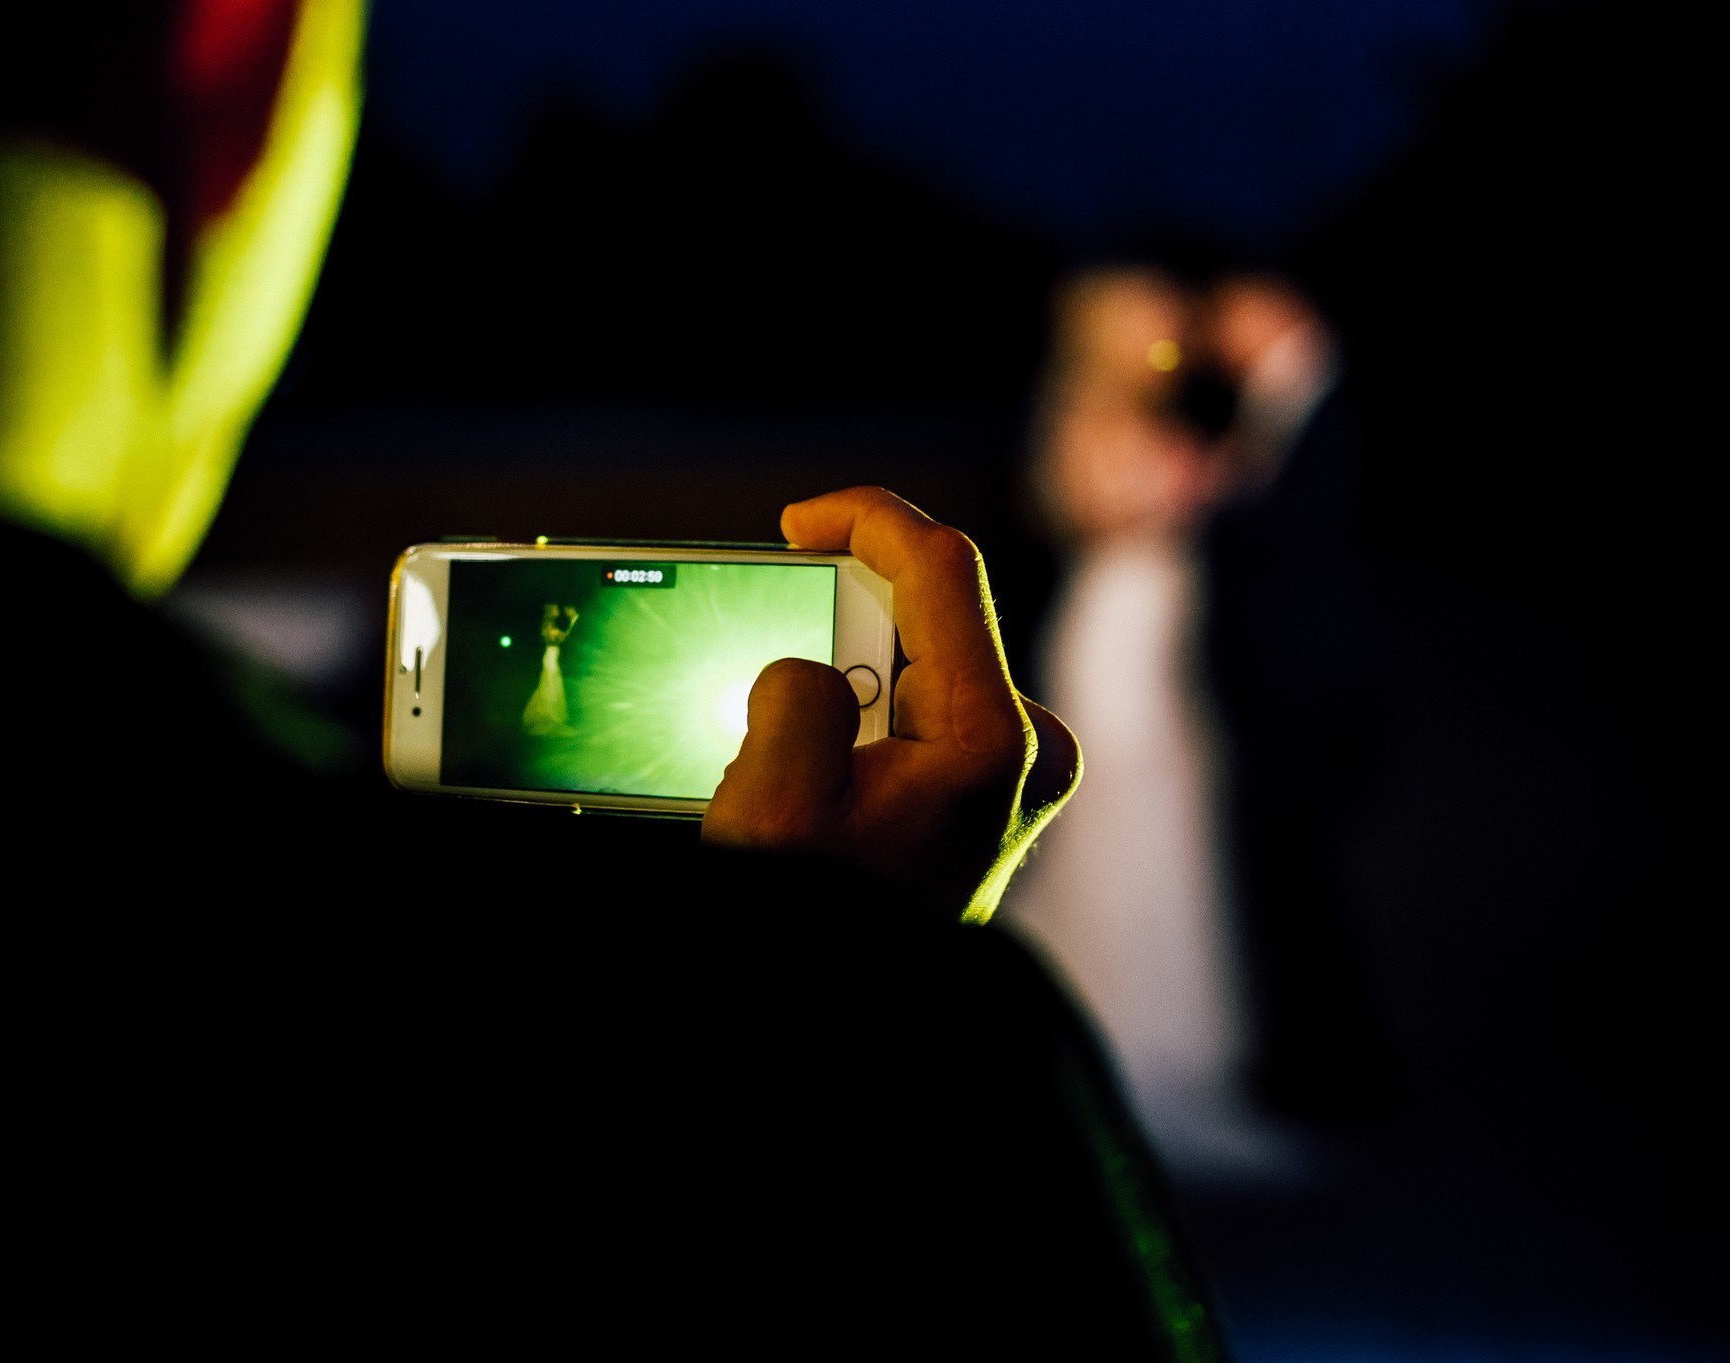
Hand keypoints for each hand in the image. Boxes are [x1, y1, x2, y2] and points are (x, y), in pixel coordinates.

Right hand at [703, 488, 1080, 920]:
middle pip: (933, 616)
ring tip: (785, 756)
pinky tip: (812, 775)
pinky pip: (921, 717)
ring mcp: (1016, 780)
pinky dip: (862, 717)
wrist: (857, 1047)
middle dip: (841, 616)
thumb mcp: (772, 807)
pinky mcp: (990, 802)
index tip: (793, 523)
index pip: (943, 567)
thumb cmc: (816, 936)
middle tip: (768, 662)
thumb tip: (810, 673)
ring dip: (845, 675)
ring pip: (920, 668)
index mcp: (989, 742)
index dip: (863, 518)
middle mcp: (1026, 753)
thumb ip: (792, 695)